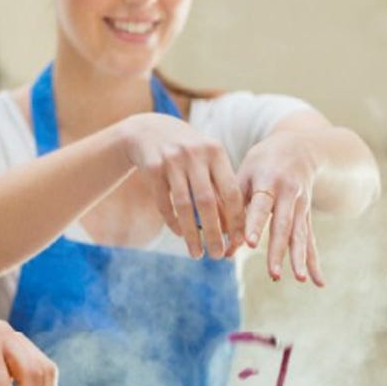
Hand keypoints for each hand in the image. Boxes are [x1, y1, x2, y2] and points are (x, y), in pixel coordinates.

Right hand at [119, 113, 244, 258]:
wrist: (148, 130)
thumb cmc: (187, 152)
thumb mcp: (206, 159)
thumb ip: (219, 186)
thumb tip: (232, 228)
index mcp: (215, 151)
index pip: (231, 191)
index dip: (236, 219)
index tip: (238, 242)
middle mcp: (195, 154)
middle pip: (208, 202)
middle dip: (215, 233)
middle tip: (218, 255)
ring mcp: (172, 160)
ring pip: (184, 206)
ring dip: (192, 234)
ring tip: (197, 254)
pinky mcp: (152, 168)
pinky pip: (164, 202)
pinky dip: (173, 222)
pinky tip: (180, 235)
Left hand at [237, 130, 324, 285]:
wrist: (301, 147)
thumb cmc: (262, 161)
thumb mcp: (245, 173)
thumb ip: (232, 205)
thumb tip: (220, 241)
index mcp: (267, 180)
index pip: (260, 205)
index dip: (255, 224)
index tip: (247, 244)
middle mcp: (289, 194)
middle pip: (283, 225)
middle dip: (277, 250)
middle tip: (273, 274)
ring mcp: (301, 206)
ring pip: (300, 235)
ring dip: (299, 259)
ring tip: (297, 279)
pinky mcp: (307, 216)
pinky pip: (311, 240)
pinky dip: (313, 261)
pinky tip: (318, 282)